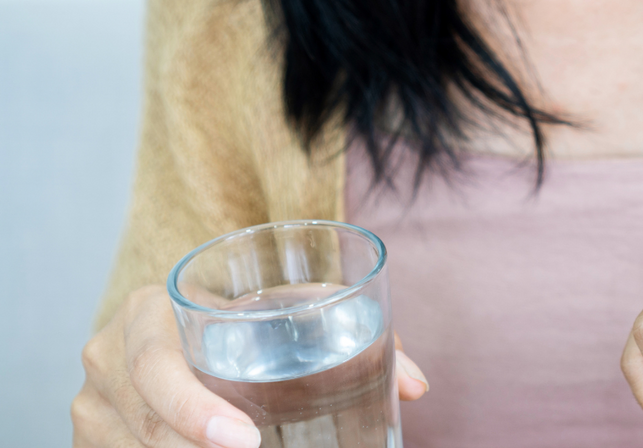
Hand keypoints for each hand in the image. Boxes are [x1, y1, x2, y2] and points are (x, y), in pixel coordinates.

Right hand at [72, 285, 427, 446]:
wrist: (184, 328)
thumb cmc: (250, 323)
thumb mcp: (293, 318)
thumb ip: (354, 338)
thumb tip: (417, 386)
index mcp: (148, 312)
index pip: (153, 364)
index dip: (192, 409)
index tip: (246, 438)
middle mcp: (107, 355)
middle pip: (139, 422)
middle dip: (188, 446)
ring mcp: (92, 404)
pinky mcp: (94, 439)